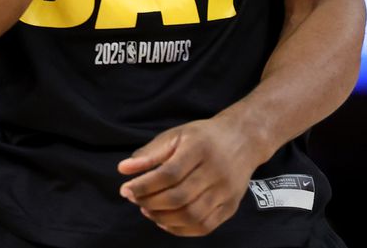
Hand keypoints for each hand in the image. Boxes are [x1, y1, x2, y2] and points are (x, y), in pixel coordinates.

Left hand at [116, 115, 261, 236]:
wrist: (243, 140)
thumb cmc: (203, 137)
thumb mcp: (176, 135)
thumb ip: (150, 153)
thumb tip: (123, 169)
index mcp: (200, 148)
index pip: (169, 174)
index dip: (144, 185)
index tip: (126, 189)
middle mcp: (216, 171)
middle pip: (179, 197)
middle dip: (150, 203)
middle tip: (135, 200)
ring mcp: (226, 192)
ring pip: (191, 216)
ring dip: (163, 218)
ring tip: (148, 210)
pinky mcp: (231, 207)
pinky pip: (204, 226)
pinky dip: (181, 229)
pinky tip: (166, 221)